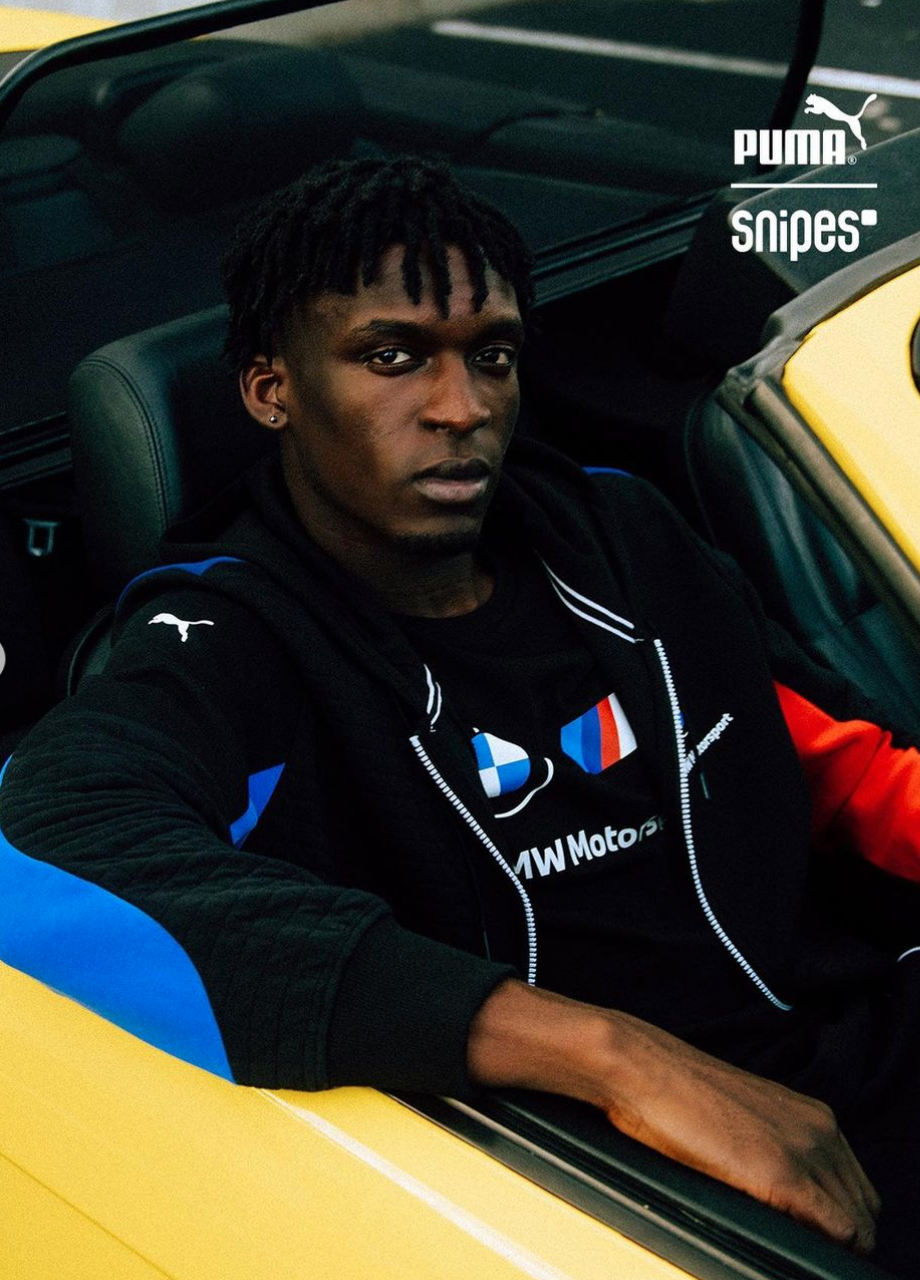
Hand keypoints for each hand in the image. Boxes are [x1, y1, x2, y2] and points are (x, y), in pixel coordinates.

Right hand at [468, 980, 879, 1250]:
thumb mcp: (743, 1121)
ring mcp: (805, 1150)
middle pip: (862, 1208)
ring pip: (856, 1226)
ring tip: (783, 1239)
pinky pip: (836, 1230)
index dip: (838, 1216)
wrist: (644, 1069)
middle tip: (795, 1238)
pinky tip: (780, 1237)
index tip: (810, 1229)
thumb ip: (776, 1150)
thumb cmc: (677, 1096)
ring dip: (829, 1241)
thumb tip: (786, 1198)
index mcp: (813, 1116)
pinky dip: (817, 1245)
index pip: (855, 1187)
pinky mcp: (783, 1174)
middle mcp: (820, 1129)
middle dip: (839, 1233)